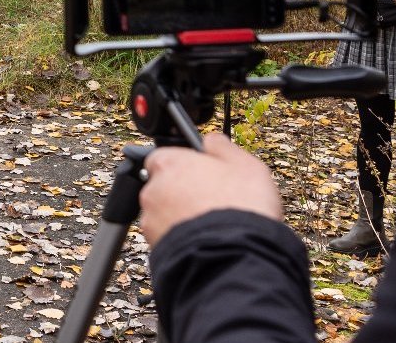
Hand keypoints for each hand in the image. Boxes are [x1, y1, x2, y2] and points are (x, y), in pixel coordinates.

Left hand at [140, 132, 282, 246]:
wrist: (235, 255)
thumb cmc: (241, 207)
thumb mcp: (245, 164)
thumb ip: (221, 146)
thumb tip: (211, 140)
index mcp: (168, 163)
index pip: (164, 156)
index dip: (185, 165)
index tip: (201, 174)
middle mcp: (152, 190)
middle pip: (164, 186)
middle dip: (183, 192)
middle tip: (211, 201)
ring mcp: (151, 221)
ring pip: (165, 214)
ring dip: (181, 216)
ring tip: (211, 224)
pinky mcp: (155, 246)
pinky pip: (168, 237)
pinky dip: (182, 238)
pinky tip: (205, 240)